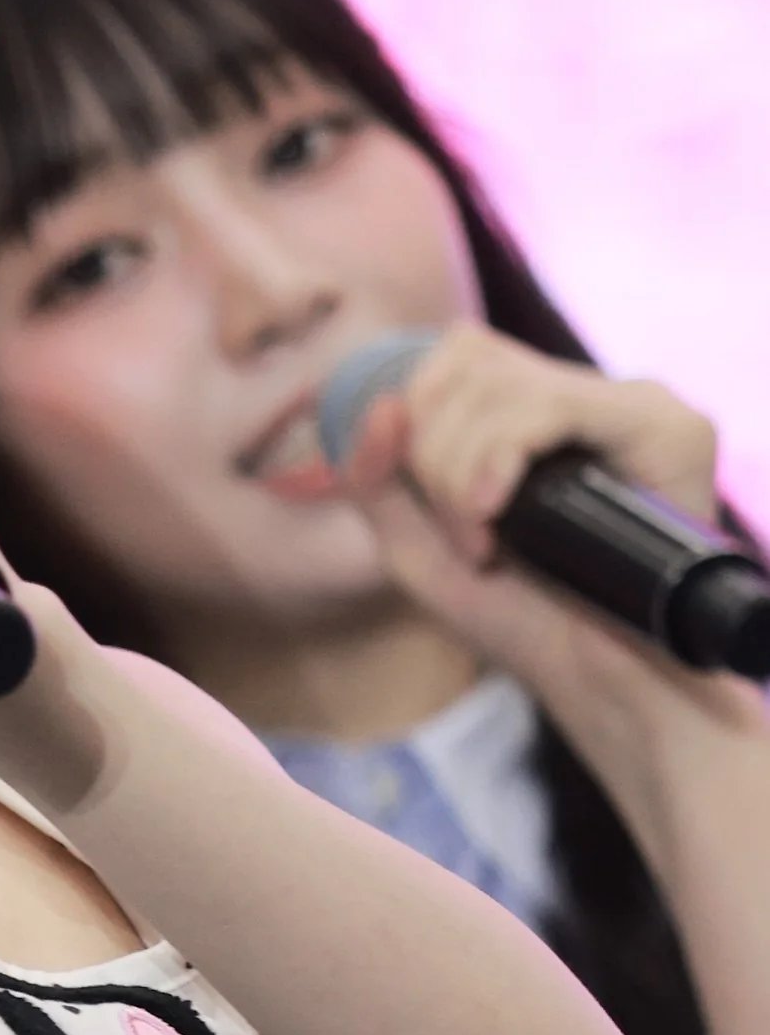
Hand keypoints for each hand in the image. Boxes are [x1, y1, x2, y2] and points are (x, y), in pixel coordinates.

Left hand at [339, 323, 749, 751]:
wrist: (601, 678)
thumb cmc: (517, 621)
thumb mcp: (418, 550)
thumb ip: (376, 482)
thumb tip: (381, 403)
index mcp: (531, 408)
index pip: (456, 356)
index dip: (419, 423)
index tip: (443, 514)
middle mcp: (581, 392)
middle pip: (463, 362)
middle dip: (431, 458)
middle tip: (469, 542)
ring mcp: (624, 402)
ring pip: (495, 384)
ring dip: (460, 475)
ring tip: (490, 546)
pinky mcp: (657, 424)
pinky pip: (544, 406)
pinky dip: (496, 461)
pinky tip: (495, 515)